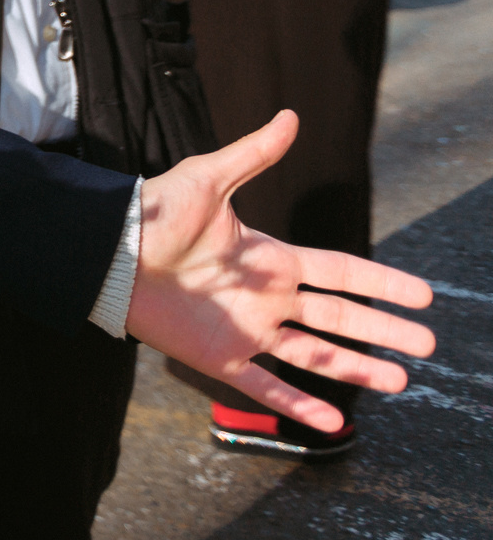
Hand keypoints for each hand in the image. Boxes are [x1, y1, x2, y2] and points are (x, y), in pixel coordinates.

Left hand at [126, 110, 435, 433]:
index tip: (422, 294)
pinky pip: (266, 388)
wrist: (111, 251)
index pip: (341, 272)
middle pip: (339, 317)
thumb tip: (290, 115)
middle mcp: (266, 297)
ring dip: (355, 369)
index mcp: (271, 258)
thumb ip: (253, 154)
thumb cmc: (156, 211)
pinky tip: (334, 424)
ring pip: (314, 355)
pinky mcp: (220, 356)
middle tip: (427, 344)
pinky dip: (298, 407)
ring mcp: (246, 330)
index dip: (382, 282)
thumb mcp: (209, 179)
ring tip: (399, 381)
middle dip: (383, 330)